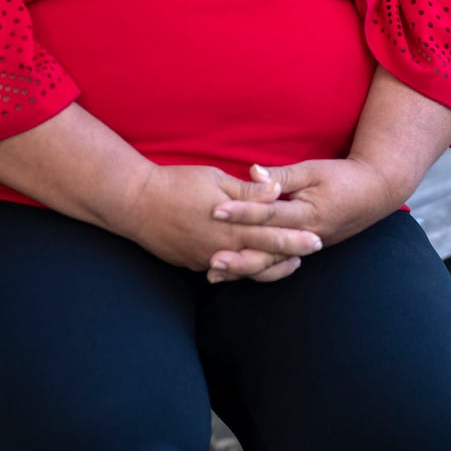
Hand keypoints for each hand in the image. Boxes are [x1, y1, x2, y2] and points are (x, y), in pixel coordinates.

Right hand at [120, 164, 320, 277]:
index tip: (316, 238)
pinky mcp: (193, 263)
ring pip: (245, 269)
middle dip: (290, 254)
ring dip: (268, 266)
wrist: (134, 204)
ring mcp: (207, 258)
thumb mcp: (214, 179)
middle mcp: (222, 247)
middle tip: (312, 253)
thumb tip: (276, 191)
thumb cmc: (175, 184)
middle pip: (264, 255)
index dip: (295, 237)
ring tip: (287, 264)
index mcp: (231, 225)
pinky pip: (223, 270)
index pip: (271, 234)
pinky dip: (241, 269)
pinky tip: (250, 266)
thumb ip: (248, 191)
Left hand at [204, 159, 398, 281]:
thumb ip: (283, 174)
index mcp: (309, 214)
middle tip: (210, 259)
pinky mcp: (304, 250)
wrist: (375, 193)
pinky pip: (277, 262)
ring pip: (271, 262)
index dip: (242, 212)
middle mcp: (307, 236)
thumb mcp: (314, 170)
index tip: (216, 210)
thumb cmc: (343, 177)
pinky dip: (256, 268)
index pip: (269, 214)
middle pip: (268, 249)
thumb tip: (254, 172)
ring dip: (243, 268)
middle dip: (238, 255)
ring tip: (215, 273)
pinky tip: (234, 272)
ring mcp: (306, 248)